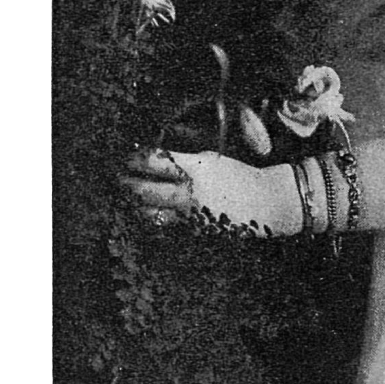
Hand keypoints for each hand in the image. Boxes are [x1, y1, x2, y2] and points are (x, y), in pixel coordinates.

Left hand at [122, 149, 301, 235]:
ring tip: (128, 196)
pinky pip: (166, 222)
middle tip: (118, 178)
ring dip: (136, 202)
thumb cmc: (241, 175)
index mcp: (196, 167)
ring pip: (151, 209)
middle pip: (146, 187)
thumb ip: (188, 159)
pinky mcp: (194, 227)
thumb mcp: (214, 159)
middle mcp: (190, 189)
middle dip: (128, 183)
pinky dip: (153, 216)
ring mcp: (190, 211)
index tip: (128, 157)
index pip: (155, 161)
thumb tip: (161, 156)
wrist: (266, 201)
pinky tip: (147, 212)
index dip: (136, 159)